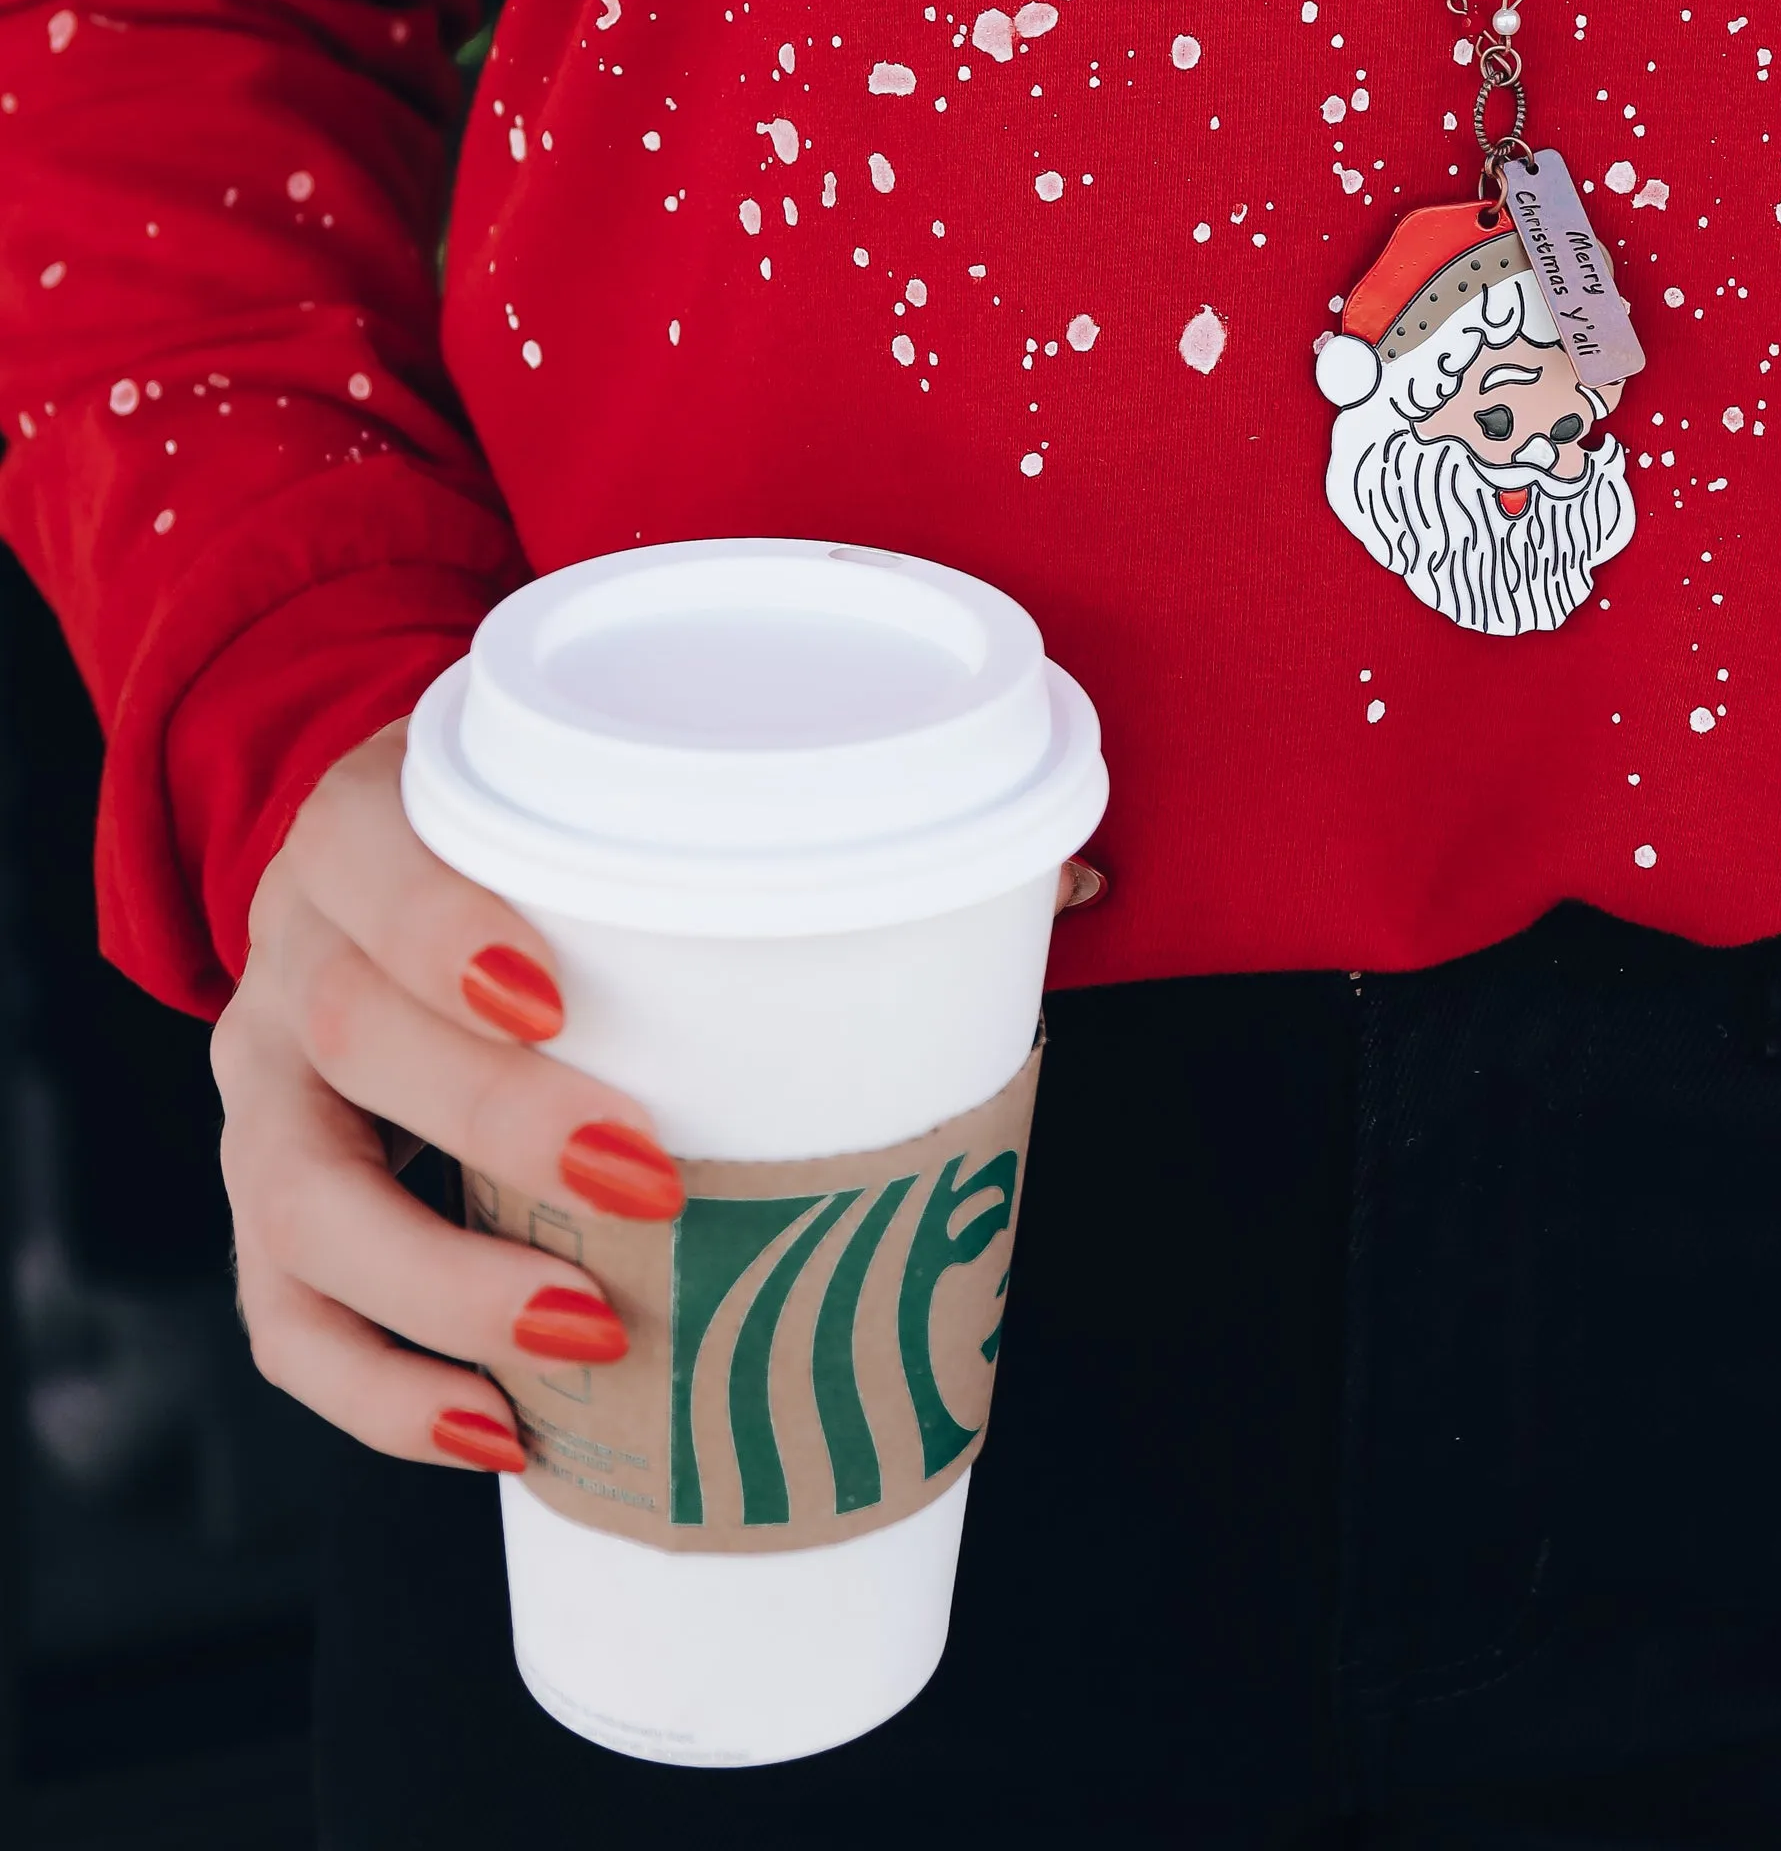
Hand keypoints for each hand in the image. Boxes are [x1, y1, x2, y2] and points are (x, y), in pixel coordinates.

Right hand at [215, 719, 1109, 1468]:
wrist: (376, 856)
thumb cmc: (541, 838)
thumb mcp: (621, 795)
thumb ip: (817, 828)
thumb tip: (1072, 882)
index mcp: (372, 821)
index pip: (377, 864)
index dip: (449, 929)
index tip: (561, 994)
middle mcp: (290, 952)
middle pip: (351, 1040)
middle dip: (495, 1123)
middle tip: (651, 1181)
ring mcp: (260, 1086)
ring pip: (297, 1204)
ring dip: (443, 1286)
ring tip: (592, 1338)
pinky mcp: (266, 1199)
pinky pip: (285, 1319)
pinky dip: (379, 1393)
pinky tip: (496, 1433)